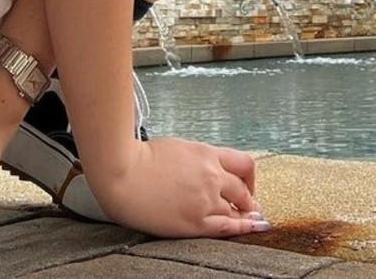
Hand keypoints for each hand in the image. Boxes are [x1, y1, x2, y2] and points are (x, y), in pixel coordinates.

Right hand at [92, 136, 267, 237]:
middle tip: (249, 206)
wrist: (122, 174)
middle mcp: (211, 175)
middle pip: (243, 189)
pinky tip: (253, 228)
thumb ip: (198, 159)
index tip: (247, 184)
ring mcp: (204, 199)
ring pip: (237, 210)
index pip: (243, 164)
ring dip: (244, 215)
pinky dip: (242, 228)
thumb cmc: (142, 158)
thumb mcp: (178, 147)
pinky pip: (226, 227)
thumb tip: (208, 168)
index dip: (249, 177)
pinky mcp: (194, 221)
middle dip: (248, 199)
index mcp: (206, 153)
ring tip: (248, 219)